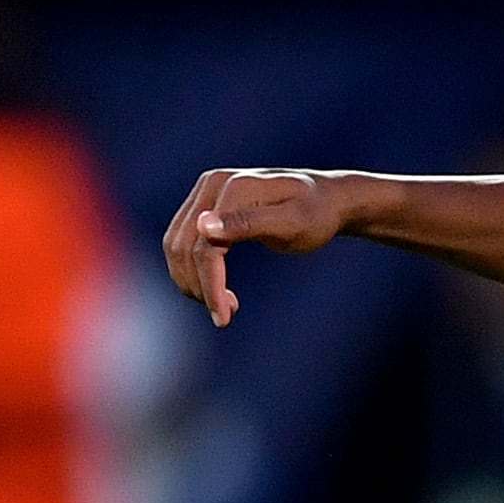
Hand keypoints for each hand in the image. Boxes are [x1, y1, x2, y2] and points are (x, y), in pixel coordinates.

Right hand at [160, 169, 362, 326]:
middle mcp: (212, 185)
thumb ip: (249, 223)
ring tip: (223, 305)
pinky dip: (194, 270)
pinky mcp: (206, 204)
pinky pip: (186, 241)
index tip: (224, 317)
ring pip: (177, 245)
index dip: (209, 285)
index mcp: (233, 188)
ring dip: (191, 280)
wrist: (326, 199)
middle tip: (225, 316)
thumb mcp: (292, 222)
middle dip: (198, 286)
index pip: (205, 246)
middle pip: (184, 246)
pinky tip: (219, 289)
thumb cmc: (316, 214)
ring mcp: (206, 193)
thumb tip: (202, 226)